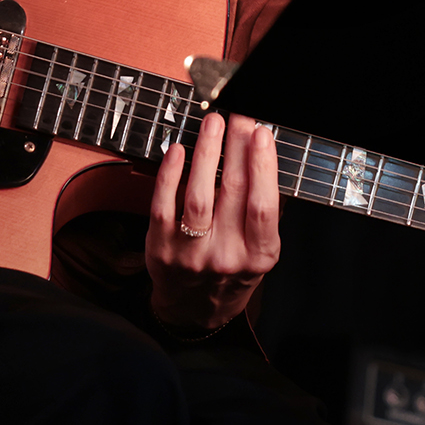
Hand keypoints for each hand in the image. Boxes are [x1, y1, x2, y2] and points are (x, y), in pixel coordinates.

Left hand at [145, 111, 280, 332]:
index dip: (262, 167)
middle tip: (238, 115)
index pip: (263, 206)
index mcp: (259, 256)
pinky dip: (170, 174)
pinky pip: (163, 205)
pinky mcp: (161, 248)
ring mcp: (191, 254)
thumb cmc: (231, 268)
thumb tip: (260, 150)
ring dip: (206, 153)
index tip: (261, 133)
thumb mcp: (258, 249)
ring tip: (212, 123)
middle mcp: (227, 257)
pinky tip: (178, 149)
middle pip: (233, 192)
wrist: (195, 309)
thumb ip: (261, 209)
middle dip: (237, 146)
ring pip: (198, 196)